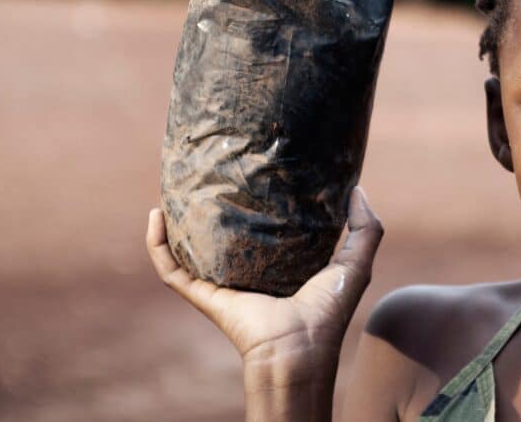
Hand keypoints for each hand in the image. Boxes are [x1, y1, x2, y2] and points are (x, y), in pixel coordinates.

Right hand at [146, 187, 383, 378]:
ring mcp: (219, 283)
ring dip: (173, 224)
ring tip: (170, 190)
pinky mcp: (202, 295)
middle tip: (205, 173)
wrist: (299, 350)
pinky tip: (155, 215)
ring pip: (186, 248)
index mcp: (277, 264)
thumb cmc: (328, 311)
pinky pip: (169, 268)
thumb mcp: (355, 263)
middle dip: (208, 208)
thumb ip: (366, 228)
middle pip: (219, 236)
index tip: (250, 170)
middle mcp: (245, 272)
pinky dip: (157, 245)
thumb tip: (356, 188)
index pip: (260, 228)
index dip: (254, 201)